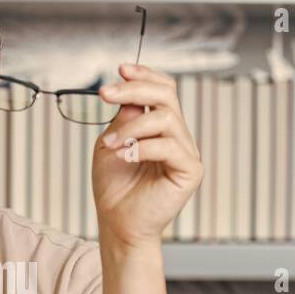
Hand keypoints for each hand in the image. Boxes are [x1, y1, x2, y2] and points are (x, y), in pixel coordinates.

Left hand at [91, 63, 203, 248]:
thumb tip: (130, 92)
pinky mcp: (190, 171)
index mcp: (161, 127)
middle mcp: (178, 136)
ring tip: (111, 144)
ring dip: (131, 127)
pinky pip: (169, 146)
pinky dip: (142, 148)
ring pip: (166, 118)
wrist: (118, 224)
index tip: (119, 70)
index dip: (144, 75)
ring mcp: (186, 152)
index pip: (163, 90)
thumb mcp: (112, 143)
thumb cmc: (114, 187)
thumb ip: (123, 118)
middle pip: (166, 96)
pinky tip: (125, 157)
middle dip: (134, 90)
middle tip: (105, 95)